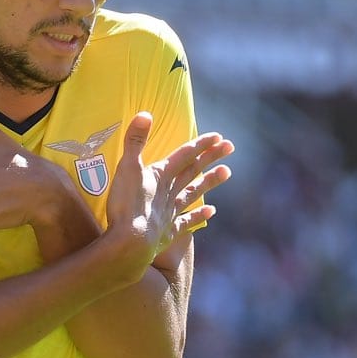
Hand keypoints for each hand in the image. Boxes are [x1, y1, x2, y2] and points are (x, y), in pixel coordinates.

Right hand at [100, 113, 233, 274]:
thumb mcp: (126, 168)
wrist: (131, 243)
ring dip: (210, 182)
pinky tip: (212, 212)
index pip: (184, 155)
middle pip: (193, 171)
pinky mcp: (168, 232)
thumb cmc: (126, 205)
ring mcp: (171, 212)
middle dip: (211, 157)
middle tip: (230, 147)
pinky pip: (187, 222)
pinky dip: (199, 216)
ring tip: (227, 172)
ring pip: (194, 193)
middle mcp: (170, 192)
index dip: (200, 145)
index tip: (218, 137)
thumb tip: (145, 114)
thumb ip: (135, 141)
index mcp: (161, 175)